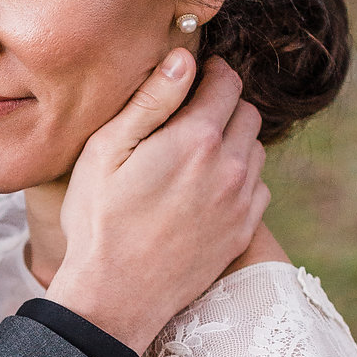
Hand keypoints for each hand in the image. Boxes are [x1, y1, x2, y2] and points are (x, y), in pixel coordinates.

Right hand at [47, 51, 268, 353]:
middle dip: (224, 106)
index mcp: (196, 139)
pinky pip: (257, 188)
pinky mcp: (243, 232)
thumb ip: (149, 102)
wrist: (115, 297)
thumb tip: (183, 59)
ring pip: (255, 150)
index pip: (227, 81)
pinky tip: (205, 191)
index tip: (192, 79)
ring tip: (194, 158)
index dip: (209, 73)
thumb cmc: (99, 222)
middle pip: (248, 112)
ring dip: (233, 143)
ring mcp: (241, 202)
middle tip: (189, 119)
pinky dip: (239, 180)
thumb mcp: (105, 152)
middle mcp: (230, 167)